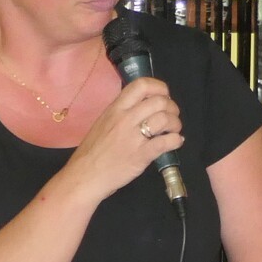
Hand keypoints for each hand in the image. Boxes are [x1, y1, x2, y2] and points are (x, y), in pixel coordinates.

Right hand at [64, 76, 184, 200]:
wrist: (85, 176)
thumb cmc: (93, 152)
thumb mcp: (103, 122)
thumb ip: (122, 112)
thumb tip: (142, 107)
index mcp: (115, 108)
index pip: (141, 85)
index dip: (159, 87)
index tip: (164, 95)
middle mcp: (125, 118)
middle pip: (158, 101)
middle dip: (172, 107)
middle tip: (172, 116)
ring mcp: (134, 137)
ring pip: (165, 119)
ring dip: (176, 123)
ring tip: (174, 130)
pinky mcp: (141, 155)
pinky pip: (165, 142)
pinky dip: (176, 140)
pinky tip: (176, 141)